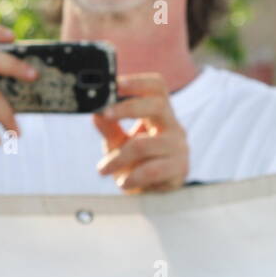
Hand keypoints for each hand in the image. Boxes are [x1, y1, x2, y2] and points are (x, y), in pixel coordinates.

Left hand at [93, 74, 189, 193]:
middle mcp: (173, 126)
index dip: (139, 81)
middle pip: (157, 105)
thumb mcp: (118, 143)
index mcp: (160, 115)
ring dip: (117, 158)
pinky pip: (151, 170)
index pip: (157, 87)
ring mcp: (179, 147)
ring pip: (144, 144)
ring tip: (103, 169)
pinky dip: (132, 177)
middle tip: (104, 114)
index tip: (116, 83)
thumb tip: (96, 113)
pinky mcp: (179, 169)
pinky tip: (123, 183)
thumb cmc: (136, 164)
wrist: (151, 195)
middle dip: (127, 108)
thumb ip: (109, 128)